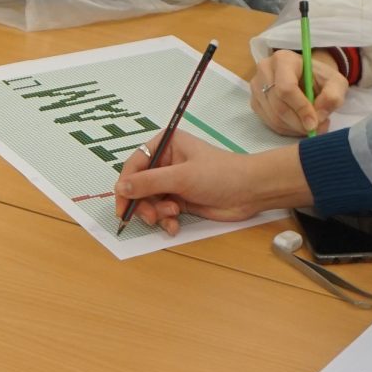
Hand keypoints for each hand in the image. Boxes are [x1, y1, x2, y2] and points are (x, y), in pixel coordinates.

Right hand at [113, 131, 312, 237]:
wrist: (251, 191)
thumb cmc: (219, 175)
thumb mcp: (182, 177)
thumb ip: (149, 182)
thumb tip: (120, 188)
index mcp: (165, 145)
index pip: (134, 164)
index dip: (125, 186)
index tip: (121, 206)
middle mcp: (166, 162)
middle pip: (139, 186)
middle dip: (143, 204)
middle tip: (151, 218)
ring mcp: (173, 182)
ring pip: (149, 202)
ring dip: (156, 213)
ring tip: (172, 217)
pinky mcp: (180, 199)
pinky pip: (161, 212)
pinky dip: (165, 221)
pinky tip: (174, 226)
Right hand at [251, 48, 346, 135]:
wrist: (308, 77)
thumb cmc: (320, 78)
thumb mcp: (335, 82)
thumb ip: (333, 96)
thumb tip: (319, 116)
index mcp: (283, 59)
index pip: (286, 88)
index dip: (300, 108)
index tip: (314, 122)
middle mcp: (264, 70)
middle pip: (278, 106)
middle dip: (298, 122)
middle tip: (315, 128)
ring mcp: (256, 87)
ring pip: (273, 117)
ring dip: (294, 128)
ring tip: (310, 125)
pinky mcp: (255, 102)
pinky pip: (269, 123)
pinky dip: (286, 129)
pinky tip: (298, 124)